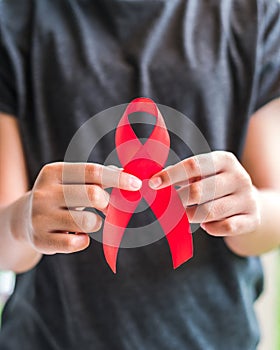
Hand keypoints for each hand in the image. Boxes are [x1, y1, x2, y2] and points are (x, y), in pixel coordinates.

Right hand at [24, 162, 141, 254]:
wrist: (24, 219)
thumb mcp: (72, 181)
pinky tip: (77, 235)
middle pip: (92, 195)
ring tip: (89, 222)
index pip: (92, 171)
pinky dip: (84, 240)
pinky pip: (76, 243)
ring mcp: (40, 217)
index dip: (117, 178)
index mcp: (54, 172)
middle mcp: (44, 192)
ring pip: (87, 222)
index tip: (136, 184)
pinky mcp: (40, 240)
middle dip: (108, 202)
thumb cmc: (60, 196)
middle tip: (108, 208)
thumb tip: (126, 175)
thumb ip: (98, 177)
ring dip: (96, 223)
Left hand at [149, 151, 259, 236]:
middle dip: (178, 201)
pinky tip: (206, 224)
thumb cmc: (217, 186)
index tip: (153, 184)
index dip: (170, 175)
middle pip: (199, 191)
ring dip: (191, 216)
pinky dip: (210, 228)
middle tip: (167, 206)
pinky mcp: (253, 219)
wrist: (250, 203)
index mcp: (225, 160)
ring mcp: (248, 198)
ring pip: (209, 212)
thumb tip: (153, 181)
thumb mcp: (205, 174)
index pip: (193, 166)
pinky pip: (224, 227)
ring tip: (186, 215)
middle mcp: (239, 177)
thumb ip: (183, 176)